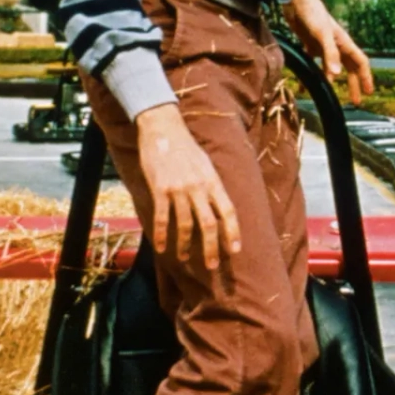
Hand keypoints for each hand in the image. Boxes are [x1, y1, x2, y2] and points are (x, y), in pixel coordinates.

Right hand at [134, 103, 241, 269]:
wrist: (163, 129)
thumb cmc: (186, 147)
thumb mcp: (206, 164)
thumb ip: (212, 186)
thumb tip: (218, 207)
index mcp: (213, 181)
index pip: (228, 212)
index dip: (232, 233)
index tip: (234, 250)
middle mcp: (199, 187)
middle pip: (209, 224)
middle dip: (211, 248)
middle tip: (213, 266)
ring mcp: (179, 189)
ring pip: (185, 225)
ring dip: (185, 246)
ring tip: (185, 258)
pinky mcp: (160, 190)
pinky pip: (163, 218)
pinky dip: (162, 235)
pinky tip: (162, 247)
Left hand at [283, 0, 373, 103]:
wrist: (295, 1)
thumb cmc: (313, 15)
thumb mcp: (322, 34)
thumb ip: (330, 54)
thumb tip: (337, 76)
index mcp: (344, 43)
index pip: (360, 62)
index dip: (366, 77)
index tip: (369, 93)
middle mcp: (337, 46)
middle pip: (349, 68)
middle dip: (354, 84)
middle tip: (355, 102)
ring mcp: (323, 46)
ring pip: (332, 68)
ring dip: (332, 82)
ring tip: (331, 96)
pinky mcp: (310, 45)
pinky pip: (313, 64)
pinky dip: (311, 75)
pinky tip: (304, 86)